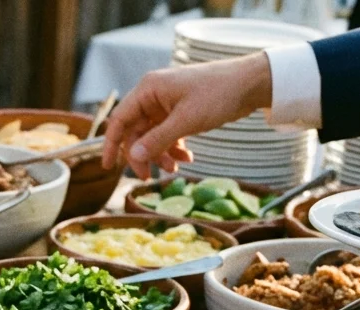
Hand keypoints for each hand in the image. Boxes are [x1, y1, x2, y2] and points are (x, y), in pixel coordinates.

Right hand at [103, 53, 272, 178]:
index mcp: (148, 90)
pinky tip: (187, 158)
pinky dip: (174, 148)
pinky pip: (167, 134)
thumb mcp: (186, 121)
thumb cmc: (218, 94)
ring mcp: (167, 103)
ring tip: (175, 168)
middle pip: (135, 131)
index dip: (111, 144)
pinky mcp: (180, 111)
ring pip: (152, 136)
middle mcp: (153, 95)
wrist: (251, 83)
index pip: (120, 119)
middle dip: (143, 155)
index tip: (108, 167)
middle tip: (148, 176)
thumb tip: (133, 157)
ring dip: (160, 154)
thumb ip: (157, 140)